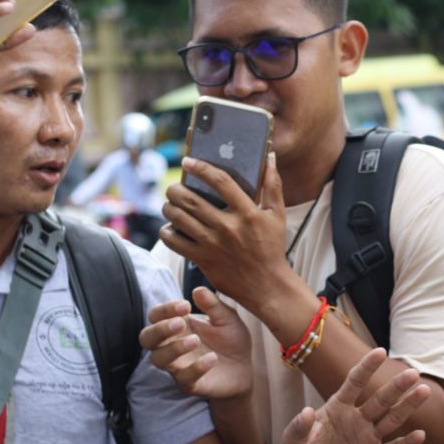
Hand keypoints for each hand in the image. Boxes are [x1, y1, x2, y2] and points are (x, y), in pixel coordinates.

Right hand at [138, 290, 252, 399]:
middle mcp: (171, 345)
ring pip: (158, 359)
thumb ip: (213, 305)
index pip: (156, 315)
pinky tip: (212, 358)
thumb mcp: (227, 318)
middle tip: (180, 323)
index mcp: (177, 325)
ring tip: (195, 340)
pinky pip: (183, 378)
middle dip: (159, 330)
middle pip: (146, 338)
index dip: (165, 309)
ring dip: (173, 348)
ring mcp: (178, 365)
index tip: (185, 305)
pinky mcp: (189, 383)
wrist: (245, 368)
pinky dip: (196, 367)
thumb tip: (198, 290)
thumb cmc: (231, 339)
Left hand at [159, 154, 296, 312]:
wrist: (267, 285)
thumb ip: (273, 185)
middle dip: (175, 189)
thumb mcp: (277, 215)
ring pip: (178, 218)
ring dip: (168, 208)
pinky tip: (170, 228)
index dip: (200, 168)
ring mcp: (213, 245)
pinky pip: (174, 242)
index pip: (221, 182)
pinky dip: (167, 232)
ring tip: (170, 205)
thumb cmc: (272, 248)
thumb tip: (270, 158)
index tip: (187, 161)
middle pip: (190, 200)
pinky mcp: (203, 260)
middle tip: (174, 188)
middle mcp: (228, 227)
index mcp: (247, 213)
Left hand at [279, 348, 430, 443]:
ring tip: (423, 392)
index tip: (380, 351)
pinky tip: (420, 435)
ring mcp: (368, 438)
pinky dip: (407, 443)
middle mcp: (357, 418)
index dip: (367, 368)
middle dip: (396, 387)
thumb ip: (299, 426)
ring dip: (407, 407)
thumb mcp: (292, 441)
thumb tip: (305, 412)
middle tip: (413, 373)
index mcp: (338, 407)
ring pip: (391, 419)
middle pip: (380, 399)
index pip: (355, 382)